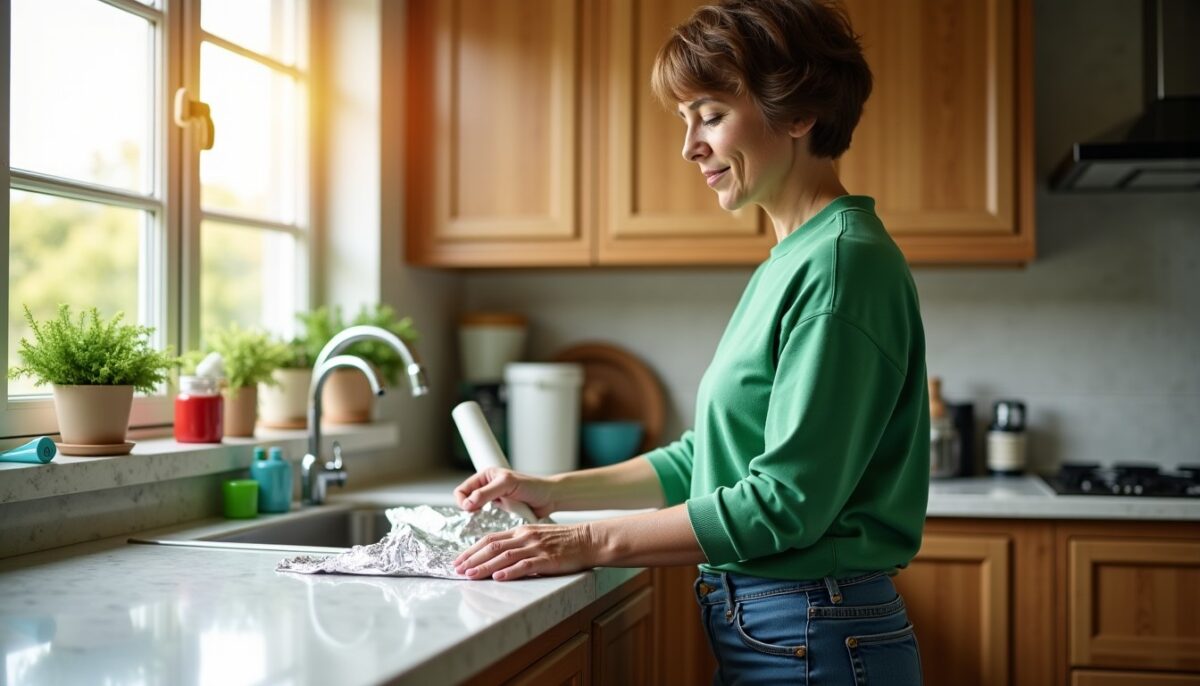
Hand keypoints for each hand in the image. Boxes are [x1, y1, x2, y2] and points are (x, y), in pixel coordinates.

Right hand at [453, 468, 556, 518]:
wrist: (550, 498)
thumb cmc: (533, 486)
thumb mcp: (507, 485)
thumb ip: (486, 492)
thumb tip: (467, 503)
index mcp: (486, 477)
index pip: (462, 489)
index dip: (462, 500)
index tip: (470, 508)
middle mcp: (487, 488)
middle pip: (466, 502)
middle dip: (468, 510)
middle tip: (476, 516)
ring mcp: (493, 502)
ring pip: (475, 513)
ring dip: (477, 519)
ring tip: (484, 521)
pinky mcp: (500, 514)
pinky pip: (486, 521)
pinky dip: (487, 524)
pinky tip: (493, 526)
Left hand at [453, 522, 599, 580]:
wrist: (588, 540)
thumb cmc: (564, 541)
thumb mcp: (537, 537)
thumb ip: (519, 544)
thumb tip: (499, 559)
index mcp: (521, 531)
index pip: (490, 539)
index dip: (472, 549)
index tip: (459, 560)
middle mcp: (525, 537)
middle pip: (492, 547)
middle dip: (472, 559)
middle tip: (457, 570)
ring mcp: (535, 548)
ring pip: (504, 556)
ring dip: (484, 566)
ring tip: (470, 575)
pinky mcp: (547, 559)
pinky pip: (525, 565)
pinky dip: (510, 572)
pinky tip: (498, 577)